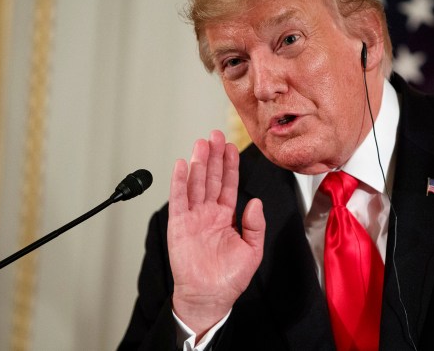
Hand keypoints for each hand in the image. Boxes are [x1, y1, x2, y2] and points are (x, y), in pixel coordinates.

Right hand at [167, 130, 264, 336]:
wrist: (209, 298)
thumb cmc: (229, 278)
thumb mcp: (252, 250)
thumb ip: (255, 225)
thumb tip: (255, 201)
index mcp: (226, 216)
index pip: (228, 184)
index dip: (229, 165)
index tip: (230, 146)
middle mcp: (209, 213)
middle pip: (210, 178)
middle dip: (213, 156)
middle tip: (214, 135)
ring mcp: (193, 218)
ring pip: (195, 184)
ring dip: (198, 163)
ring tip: (201, 143)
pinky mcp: (179, 226)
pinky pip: (179, 200)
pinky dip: (179, 182)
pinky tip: (182, 165)